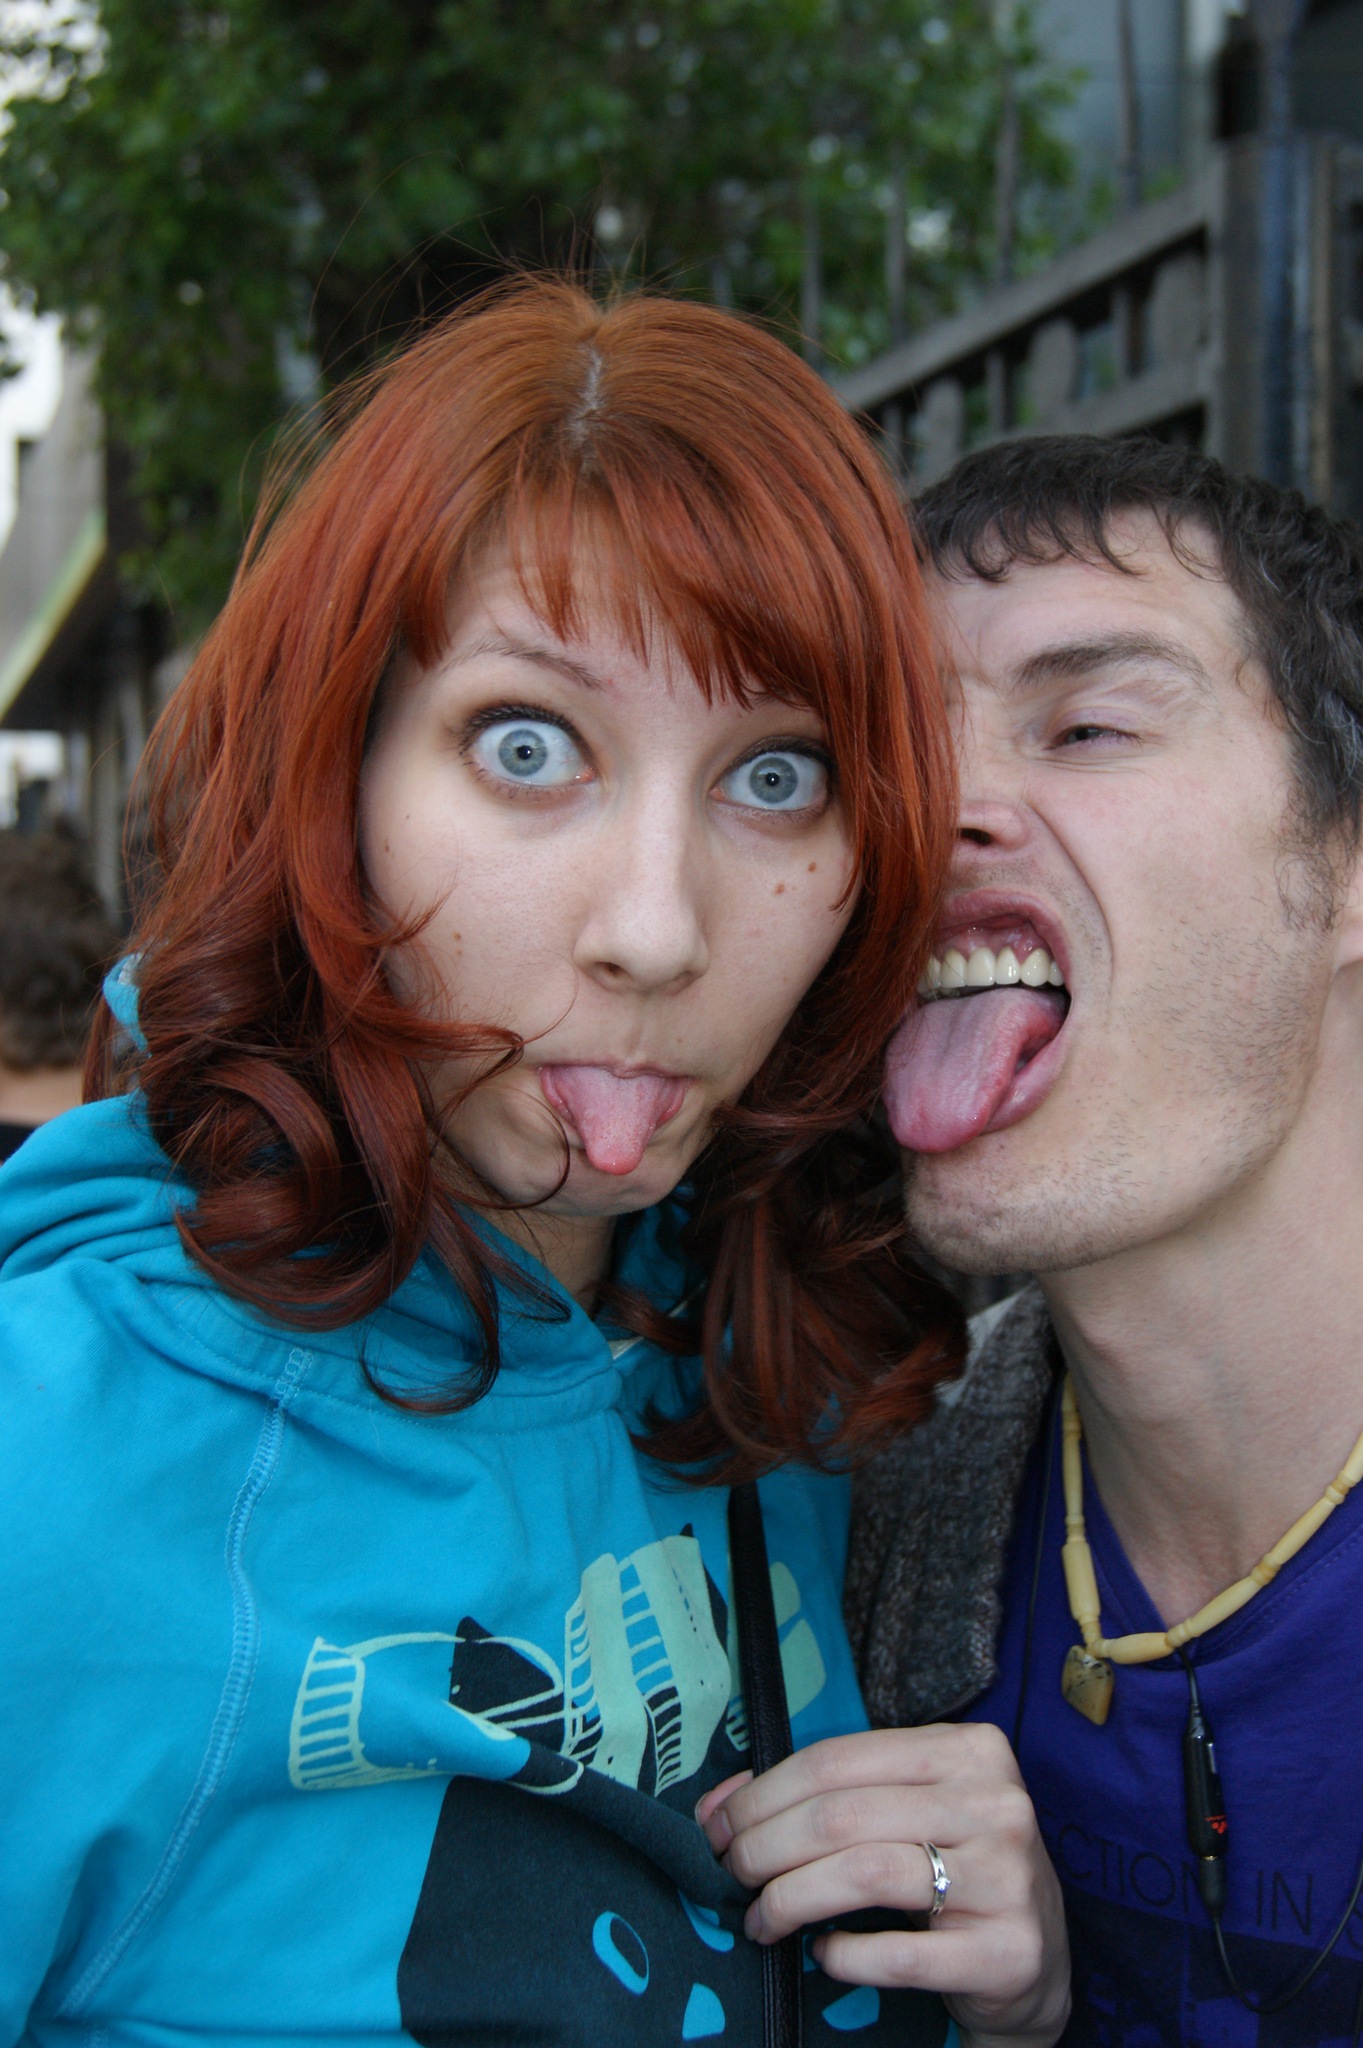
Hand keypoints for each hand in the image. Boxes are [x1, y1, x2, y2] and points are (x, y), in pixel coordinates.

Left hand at [695, 1723, 1069, 2047]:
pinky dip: (845, 1956)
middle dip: (764, 1846)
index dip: (763, 1792)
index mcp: (967, 1750)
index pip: (838, 1760)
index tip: (717, 1825)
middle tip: (728, 1875)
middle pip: (843, 1815)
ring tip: (760, 1920)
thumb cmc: (954, 1870)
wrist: (1038, 1962)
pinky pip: (900, 1954)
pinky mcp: (1008, 1952)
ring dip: (789, 1899)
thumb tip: (718, 1804)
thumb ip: (827, 1794)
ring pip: (864, 1873)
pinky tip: (822, 1956)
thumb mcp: (903, 1811)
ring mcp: (1008, 1877)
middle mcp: (995, 1803)